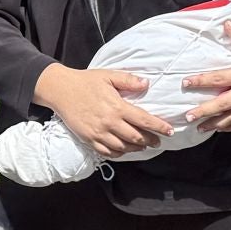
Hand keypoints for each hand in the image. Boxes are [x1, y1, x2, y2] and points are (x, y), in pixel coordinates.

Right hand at [34, 63, 169, 158]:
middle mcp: (109, 123)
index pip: (144, 120)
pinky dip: (119, 153)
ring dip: (136, 148)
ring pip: (124, 147)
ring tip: (143, 146)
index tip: (169, 131)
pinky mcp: (89, 139)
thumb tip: (146, 84)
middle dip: (150, 140)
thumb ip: (128, 80)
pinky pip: (108, 152)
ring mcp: (99, 133)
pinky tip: (125, 150)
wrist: (60, 90)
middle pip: (136, 137)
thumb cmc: (85, 81)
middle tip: (158, 141)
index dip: (159, 127)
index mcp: (117, 107)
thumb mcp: (108, 75)